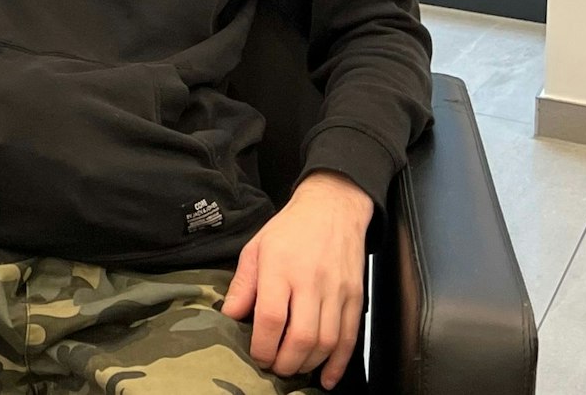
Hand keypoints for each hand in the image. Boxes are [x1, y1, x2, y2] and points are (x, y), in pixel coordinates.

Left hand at [222, 171, 372, 389]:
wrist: (333, 207)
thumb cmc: (290, 228)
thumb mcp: (257, 247)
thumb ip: (243, 284)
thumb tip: (230, 316)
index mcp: (280, 267)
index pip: (270, 317)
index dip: (262, 346)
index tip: (257, 355)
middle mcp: (310, 281)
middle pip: (301, 337)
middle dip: (285, 363)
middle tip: (275, 368)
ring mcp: (336, 291)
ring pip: (326, 342)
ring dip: (308, 364)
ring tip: (294, 367)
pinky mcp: (355, 297)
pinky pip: (349, 338)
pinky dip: (339, 364)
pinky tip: (326, 377)